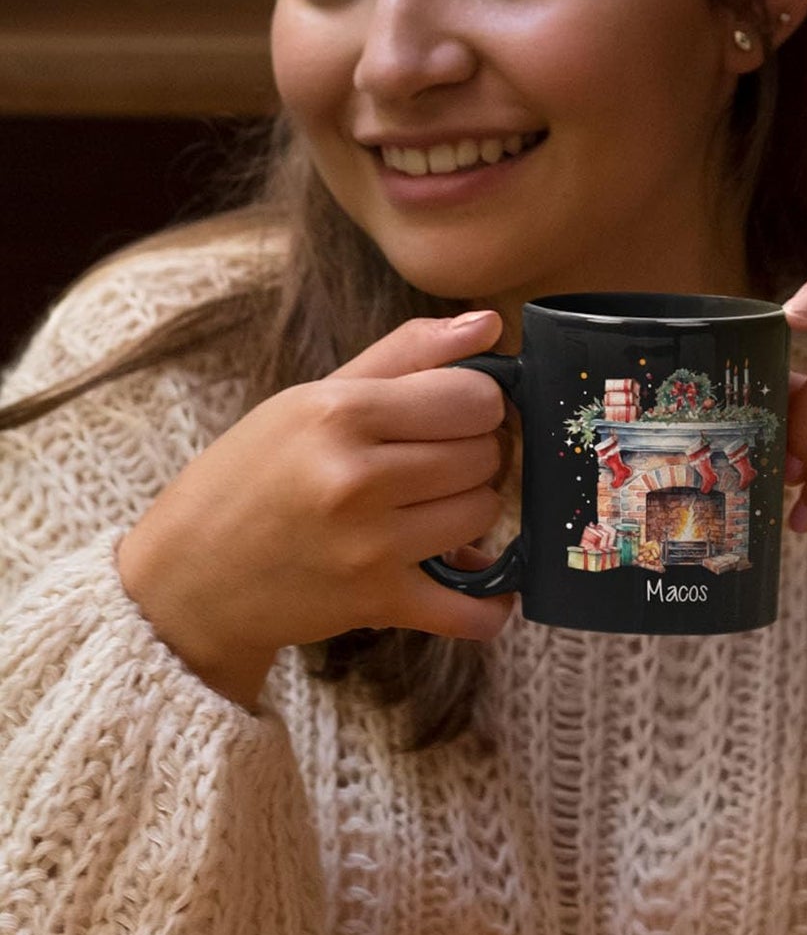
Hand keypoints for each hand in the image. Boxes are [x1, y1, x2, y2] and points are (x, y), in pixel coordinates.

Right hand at [117, 312, 514, 706]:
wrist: (186, 580)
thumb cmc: (251, 476)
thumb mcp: (310, 397)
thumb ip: (407, 354)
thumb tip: (491, 324)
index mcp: (339, 414)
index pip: (473, 397)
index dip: (479, 403)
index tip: (457, 412)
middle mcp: (356, 478)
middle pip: (484, 454)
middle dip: (475, 454)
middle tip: (440, 461)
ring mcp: (369, 546)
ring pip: (485, 513)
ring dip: (471, 510)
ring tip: (433, 506)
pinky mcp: (377, 604)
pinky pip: (472, 609)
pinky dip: (490, 605)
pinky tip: (484, 583)